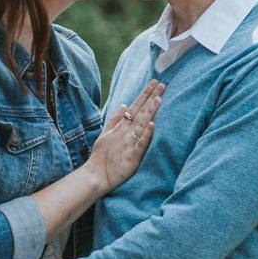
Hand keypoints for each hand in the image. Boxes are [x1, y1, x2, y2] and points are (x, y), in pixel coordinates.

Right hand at [89, 78, 162, 193]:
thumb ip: (115, 119)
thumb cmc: (101, 156)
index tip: (154, 83)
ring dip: (150, 112)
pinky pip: (140, 144)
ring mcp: (128, 143)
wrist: (95, 175)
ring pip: (141, 125)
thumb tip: (124, 104)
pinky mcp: (131, 157)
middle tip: (162, 84)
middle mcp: (125, 132)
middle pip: (140, 112)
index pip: (135, 107)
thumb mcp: (106, 134)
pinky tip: (152, 126)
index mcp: (120, 127)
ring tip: (159, 99)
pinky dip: (146, 135)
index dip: (145, 94)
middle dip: (151, 97)